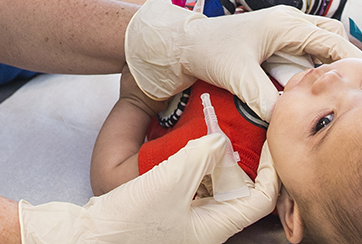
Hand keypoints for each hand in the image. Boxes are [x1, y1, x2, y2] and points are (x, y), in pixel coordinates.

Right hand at [21, 133, 277, 243]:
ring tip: (219, 129)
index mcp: (216, 227)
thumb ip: (201, 155)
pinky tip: (189, 144)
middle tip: (246, 127)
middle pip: (242, 191)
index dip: (272, 167)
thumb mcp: (169, 180)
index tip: (272, 137)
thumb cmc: (129, 221)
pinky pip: (196, 186)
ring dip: (220, 159)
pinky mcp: (171, 213)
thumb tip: (223, 140)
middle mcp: (208, 227)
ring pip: (218, 186)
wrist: (88, 237)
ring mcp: (189, 222)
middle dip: (246, 158)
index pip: (263, 198)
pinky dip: (198, 164)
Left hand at [124, 0, 361, 119]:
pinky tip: (312, 93)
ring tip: (340, 95)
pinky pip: (303, 55)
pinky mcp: (271, 45)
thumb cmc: (205, 50)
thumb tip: (288, 121)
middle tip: (359, 91)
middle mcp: (288, 23)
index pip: (335, 42)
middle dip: (347, 62)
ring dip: (329, 67)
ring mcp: (280, 33)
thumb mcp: (237, 76)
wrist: (177, 43)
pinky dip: (312, 71)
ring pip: (319, 46)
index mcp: (286, 23)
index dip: (356, 62)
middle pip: (333, 39)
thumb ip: (265, 98)